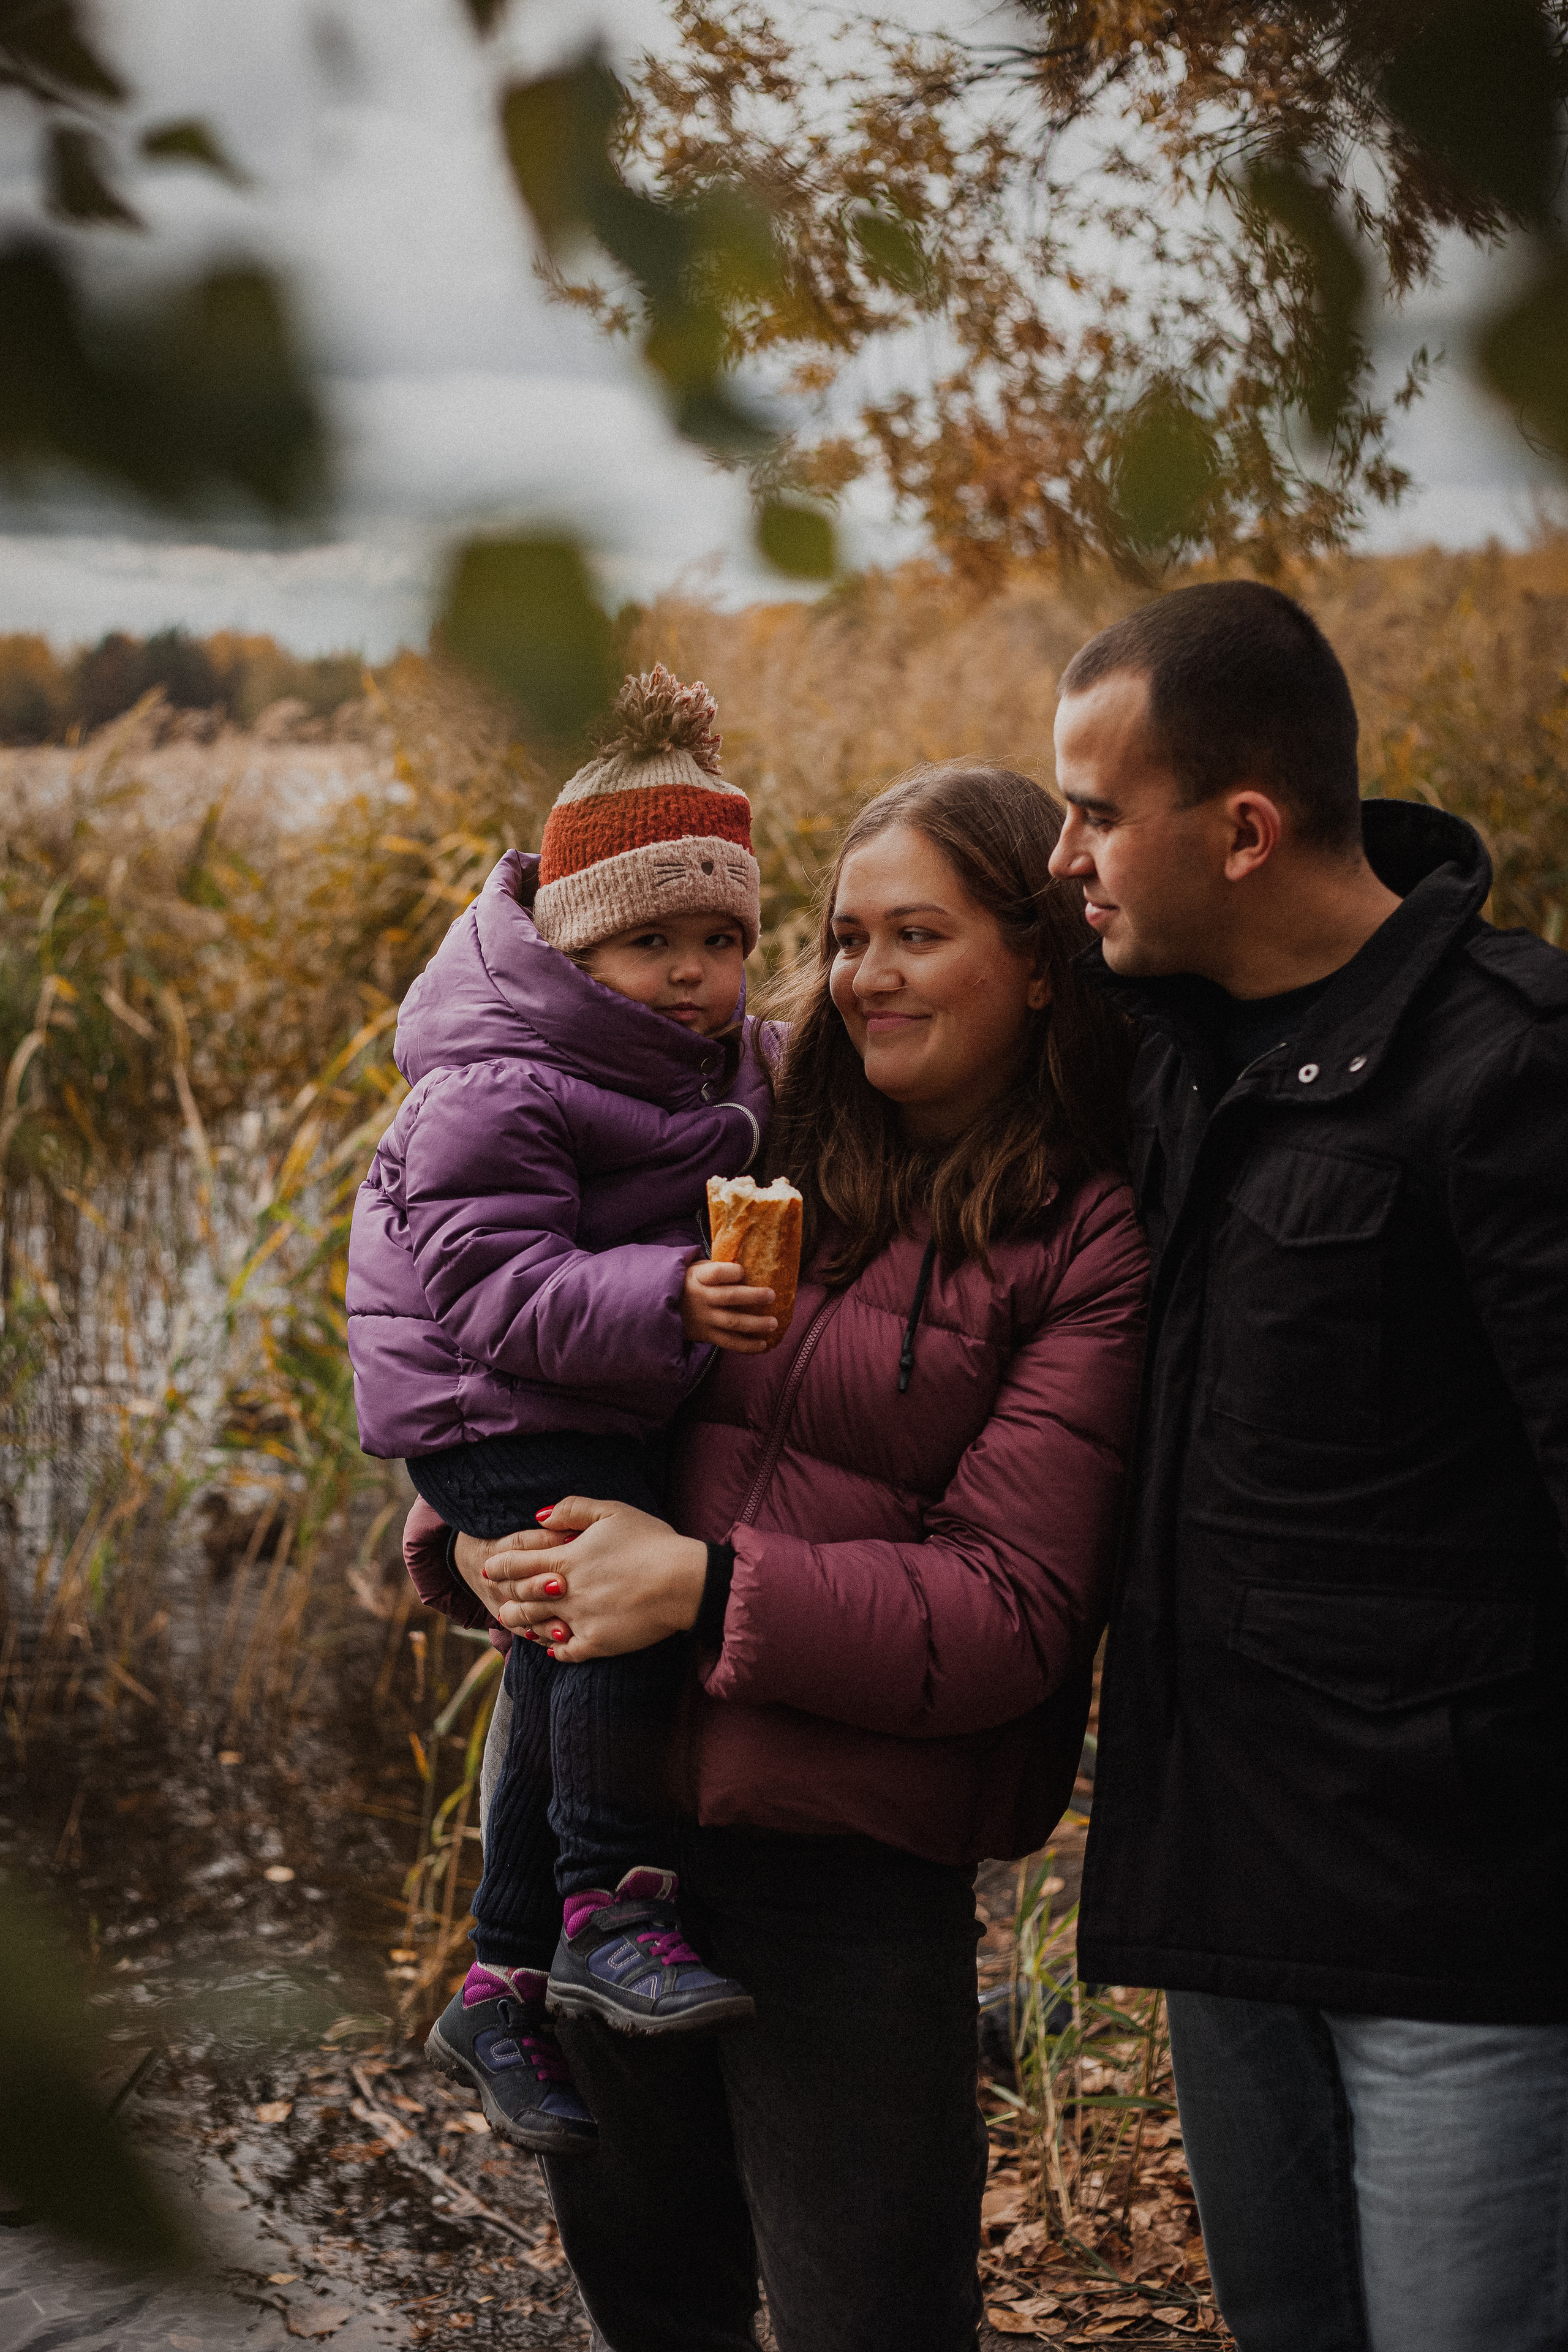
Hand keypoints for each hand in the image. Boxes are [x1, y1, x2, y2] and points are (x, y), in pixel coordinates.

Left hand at [478, 1496, 707, 1661]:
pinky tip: (554, 1647)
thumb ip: (572, 1509)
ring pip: (536, 1627)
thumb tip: (538, 1515)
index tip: (489, 1567)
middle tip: (498, 1599)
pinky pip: (565, 1652)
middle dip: (505, 1598)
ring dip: (523, 1624)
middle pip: (520, 1599)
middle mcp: (567, 1592)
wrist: (684, 1581)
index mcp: (567, 1558)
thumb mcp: (613, 1511)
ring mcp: (580, 1620)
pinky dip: (555, 1649)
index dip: (499, 1566)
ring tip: (516, 1623)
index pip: (517, 1564)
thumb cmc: (652, 1542)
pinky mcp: (597, 1643)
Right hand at [682, 1256, 776, 1352]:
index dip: (731, 1272)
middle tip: (772, 1295)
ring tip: (773, 1323)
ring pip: (732, 1322)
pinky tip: (763, 1344)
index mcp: (698, 1277)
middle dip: (753, 1296)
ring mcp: (704, 1318)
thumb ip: (718, 1268)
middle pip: (730, 1297)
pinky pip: (728, 1342)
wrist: (661, 1305)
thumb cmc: (690, 1283)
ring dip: (755, 1324)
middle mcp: (701, 1298)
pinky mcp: (706, 1335)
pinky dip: (747, 1346)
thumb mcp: (697, 1269)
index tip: (743, 1271)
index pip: (716, 1272)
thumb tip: (751, 1266)